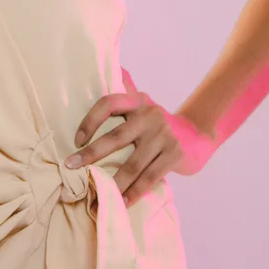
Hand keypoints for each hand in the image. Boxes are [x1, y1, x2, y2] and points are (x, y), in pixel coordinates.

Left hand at [66, 71, 217, 205]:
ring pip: (132, 163)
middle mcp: (150, 116)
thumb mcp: (144, 104)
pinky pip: (149, 177)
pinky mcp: (174, 155)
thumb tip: (116, 66)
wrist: (198, 136)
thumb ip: (128, 89)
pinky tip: (122, 201)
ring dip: (113, 182)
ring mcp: (163, 136)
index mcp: (138, 102)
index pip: (109, 103)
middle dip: (91, 154)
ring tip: (96, 195)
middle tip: (70, 166)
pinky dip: (134, 191)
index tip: (76, 139)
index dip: (90, 119)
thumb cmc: (160, 124)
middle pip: (116, 137)